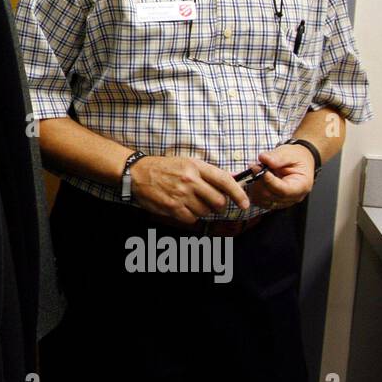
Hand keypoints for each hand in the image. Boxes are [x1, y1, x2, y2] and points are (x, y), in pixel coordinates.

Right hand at [129, 155, 250, 225]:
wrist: (137, 172)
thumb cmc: (164, 167)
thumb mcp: (187, 163)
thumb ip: (207, 174)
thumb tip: (230, 183)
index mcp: (196, 166)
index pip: (224, 180)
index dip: (238, 194)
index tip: (245, 204)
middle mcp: (190, 180)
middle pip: (218, 201)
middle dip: (219, 206)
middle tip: (213, 204)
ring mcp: (181, 194)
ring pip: (205, 211)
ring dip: (202, 210)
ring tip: (191, 202)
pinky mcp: (172, 207)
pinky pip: (192, 218)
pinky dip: (190, 216)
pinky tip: (182, 208)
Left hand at [246, 145, 315, 208]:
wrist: (298, 162)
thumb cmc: (296, 158)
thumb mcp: (290, 153)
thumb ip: (278, 157)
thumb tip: (265, 159)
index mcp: (301, 186)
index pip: (283, 190)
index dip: (268, 180)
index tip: (257, 168)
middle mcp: (293, 197)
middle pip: (270, 195)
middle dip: (259, 181)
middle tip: (253, 166)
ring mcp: (283, 202)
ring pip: (262, 199)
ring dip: (255, 185)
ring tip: (257, 170)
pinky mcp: (273, 202)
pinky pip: (259, 200)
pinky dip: (254, 190)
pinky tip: (256, 178)